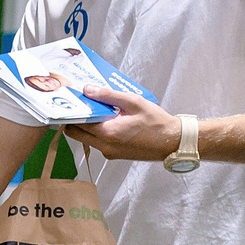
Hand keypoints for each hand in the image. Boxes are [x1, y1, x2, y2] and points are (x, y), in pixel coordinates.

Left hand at [70, 90, 184, 163]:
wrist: (172, 142)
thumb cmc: (156, 122)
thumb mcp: (133, 102)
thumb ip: (108, 95)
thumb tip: (87, 90)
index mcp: (108, 133)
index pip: (77, 122)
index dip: (72, 110)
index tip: (72, 100)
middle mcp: (104, 146)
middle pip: (75, 134)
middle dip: (74, 119)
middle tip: (81, 105)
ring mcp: (108, 152)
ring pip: (84, 139)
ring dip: (86, 125)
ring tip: (97, 110)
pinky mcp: (113, 155)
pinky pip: (97, 143)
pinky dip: (97, 132)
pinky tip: (108, 119)